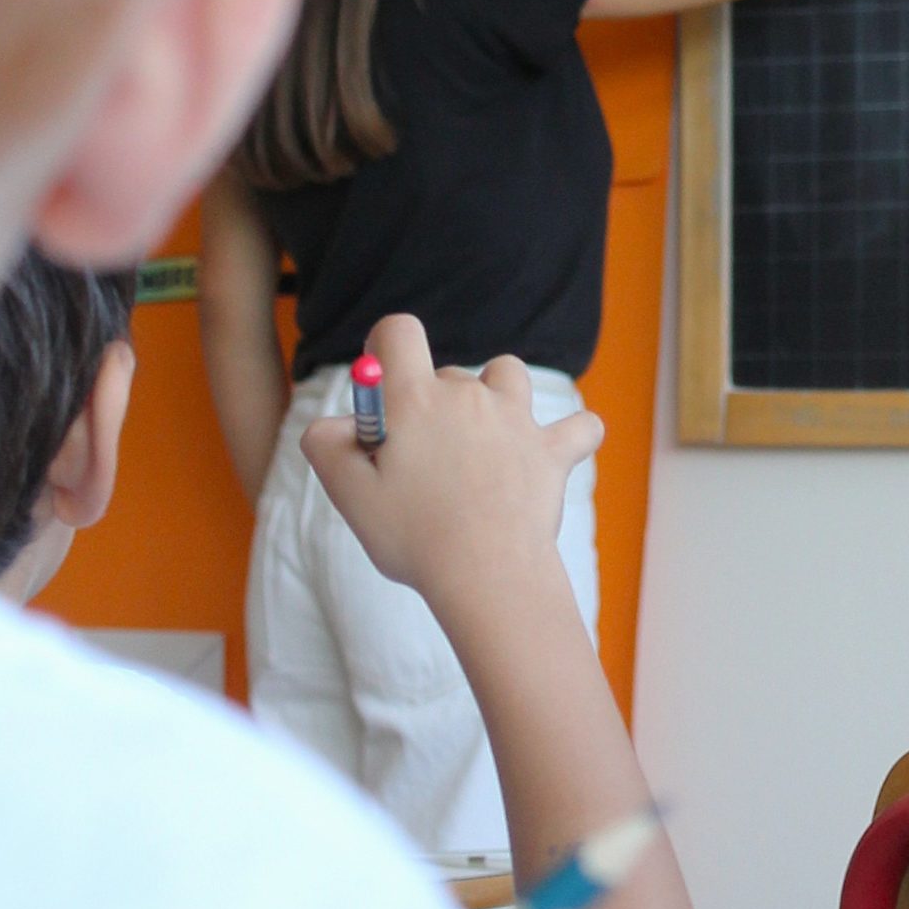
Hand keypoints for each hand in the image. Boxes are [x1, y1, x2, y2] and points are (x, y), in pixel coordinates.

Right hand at [302, 315, 601, 619]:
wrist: (487, 575)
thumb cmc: (414, 537)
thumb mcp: (347, 493)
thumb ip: (328, 445)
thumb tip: (336, 423)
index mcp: (416, 400)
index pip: (398, 332)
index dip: (386, 345)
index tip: (384, 380)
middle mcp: (471, 396)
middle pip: (447, 373)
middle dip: (431, 405)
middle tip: (421, 463)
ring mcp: (518, 420)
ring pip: (508, 376)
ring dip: (495, 397)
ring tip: (481, 443)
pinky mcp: (554, 452)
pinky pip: (581, 426)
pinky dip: (571, 434)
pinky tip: (555, 450)